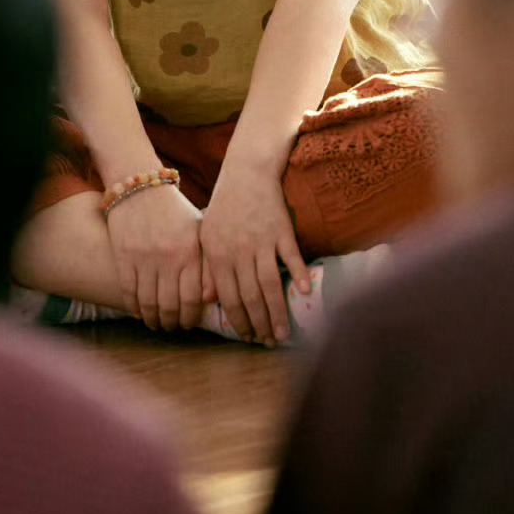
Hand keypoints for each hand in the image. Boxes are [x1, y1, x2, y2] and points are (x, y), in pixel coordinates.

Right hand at [105, 184, 214, 331]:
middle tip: (173, 327)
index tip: (188, 323)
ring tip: (157, 323)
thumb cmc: (174, 211)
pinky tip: (140, 312)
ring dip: (153, 319)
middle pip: (170, 306)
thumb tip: (210, 300)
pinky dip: (135, 308)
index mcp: (190, 251)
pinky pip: (129, 292)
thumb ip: (206, 264)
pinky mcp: (123, 256)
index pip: (193, 299)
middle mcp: (168, 257)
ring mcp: (144, 257)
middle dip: (172, 323)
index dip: (190, 318)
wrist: (140, 186)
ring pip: (149, 304)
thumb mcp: (197, 232)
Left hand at [199, 164, 310, 345]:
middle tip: (269, 342)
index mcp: (217, 254)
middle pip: (250, 297)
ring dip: (278, 312)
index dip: (239, 322)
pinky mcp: (280, 229)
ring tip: (284, 332)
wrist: (247, 170)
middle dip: (260, 324)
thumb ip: (209, 267)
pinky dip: (299, 275)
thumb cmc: (226, 204)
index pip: (228, 298)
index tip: (249, 338)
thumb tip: (209, 300)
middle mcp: (237, 250)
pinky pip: (291, 256)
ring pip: (269, 285)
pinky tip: (305, 293)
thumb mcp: (207, 234)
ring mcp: (260, 240)